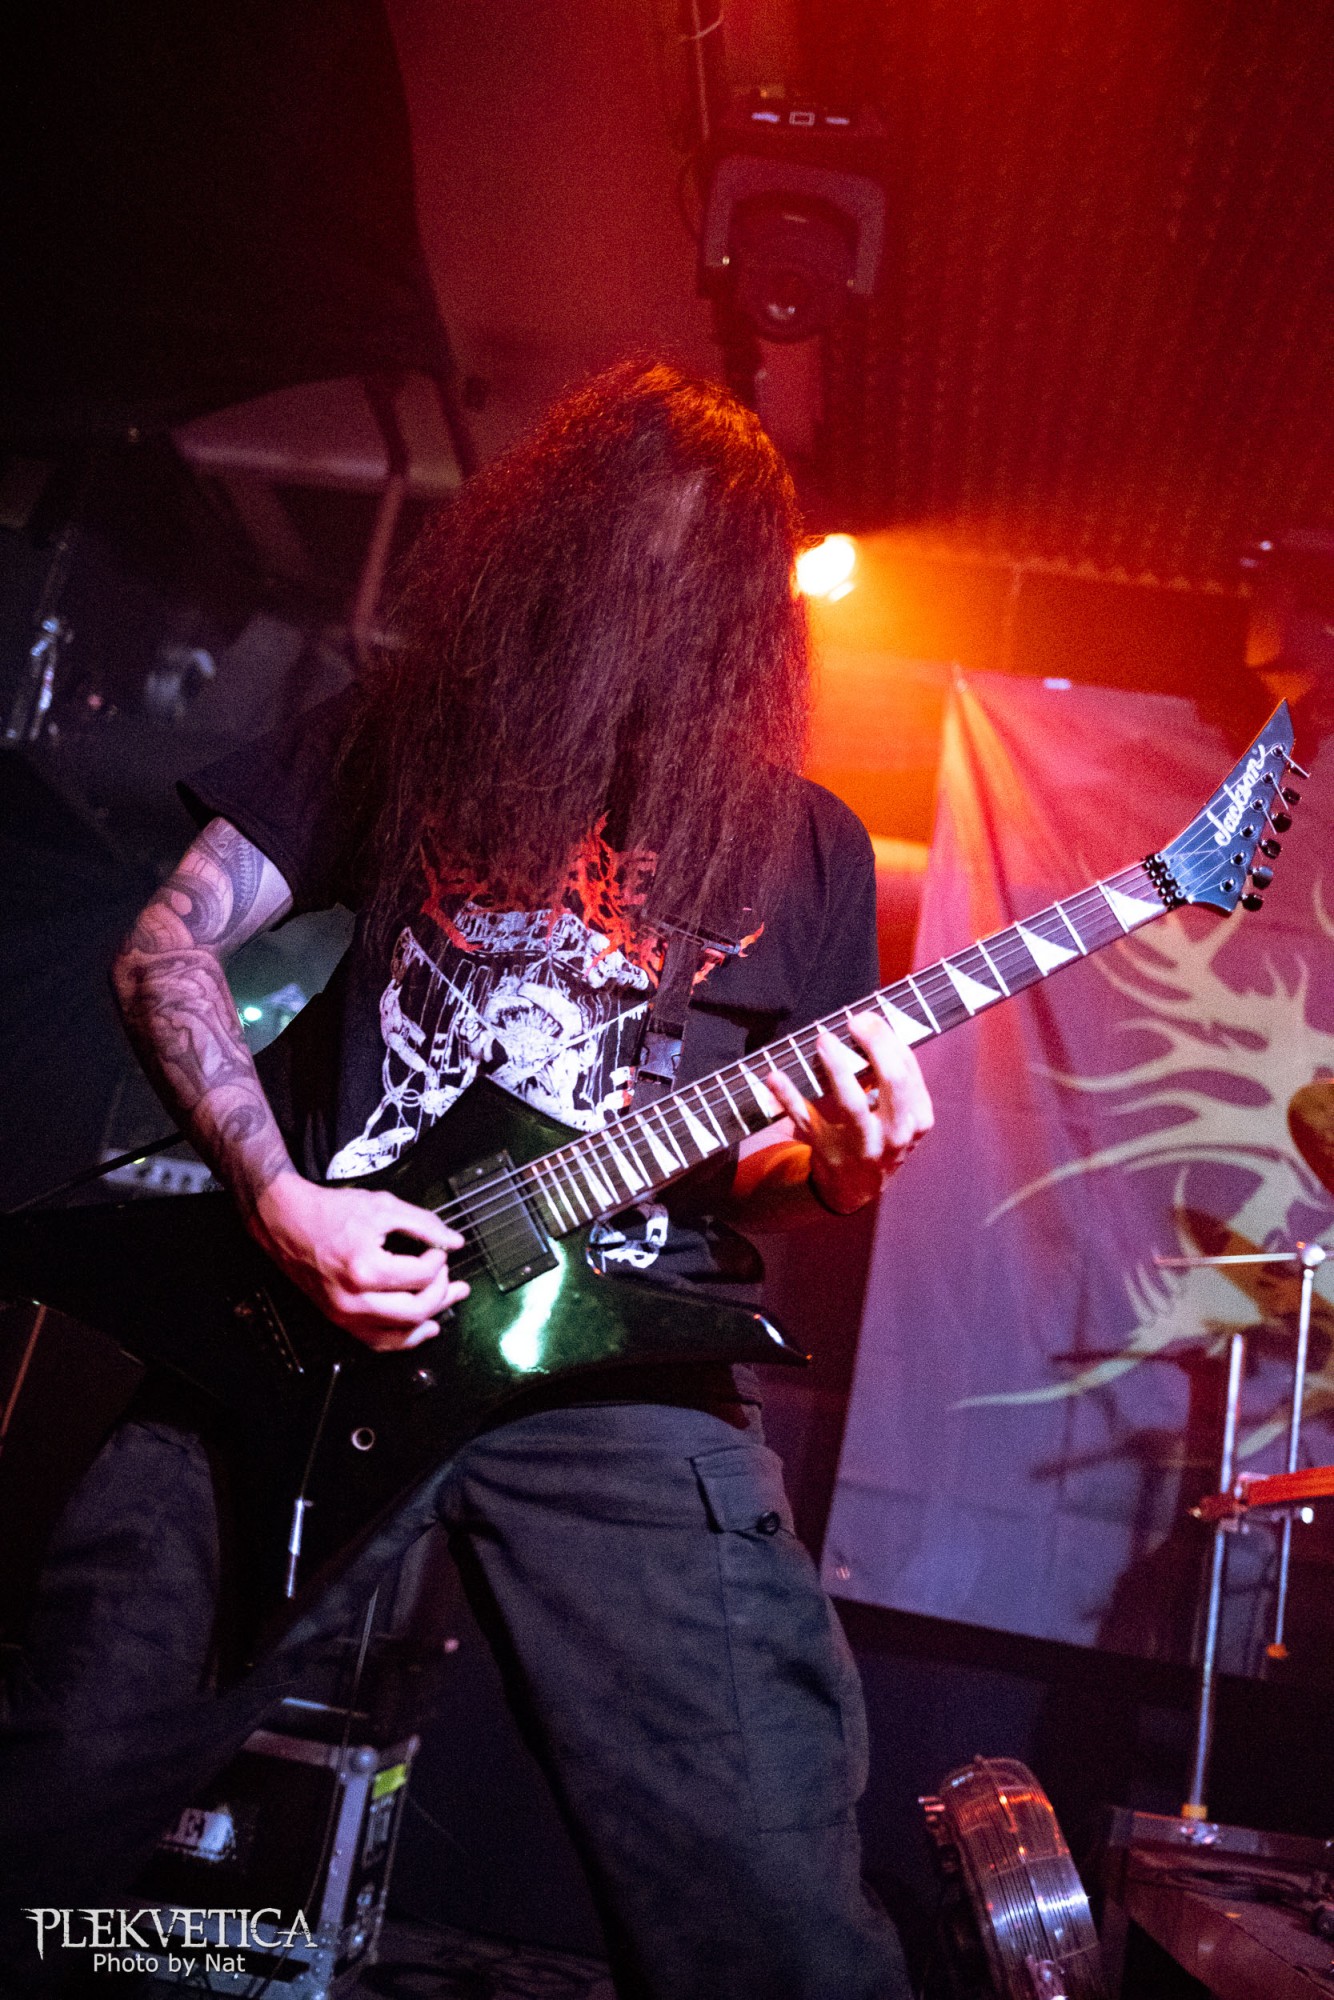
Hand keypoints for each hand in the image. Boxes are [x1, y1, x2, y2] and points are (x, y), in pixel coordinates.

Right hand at [251, 1172, 468, 1350]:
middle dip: (442, 1291)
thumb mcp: (382, 1206)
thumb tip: (454, 1242)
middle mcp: (353, 1299)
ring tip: (450, 1300)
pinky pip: (377, 1342)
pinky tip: (424, 1327)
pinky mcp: (338, 1319)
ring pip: (400, 1333)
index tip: (439, 1250)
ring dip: (431, 1317)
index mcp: (365, 1268)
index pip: (421, 1275)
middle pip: (416, 1310)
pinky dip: (404, 1338)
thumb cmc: (330, 1211)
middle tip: (448, 1274)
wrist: (286, 1221)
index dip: (439, 1261)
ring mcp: (344, 1314)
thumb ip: (424, 1224)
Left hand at [765, 1014, 933, 1214]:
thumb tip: (871, 1024)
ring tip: (823, 1040)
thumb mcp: (902, 1113)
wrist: (860, 1189)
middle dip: (875, 1046)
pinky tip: (774, 1076)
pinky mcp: (828, 1151)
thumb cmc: (881, 1136)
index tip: (867, 1018)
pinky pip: (807, 1120)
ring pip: (852, 1104)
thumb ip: (894, 1076)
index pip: (908, 1069)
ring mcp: (862, 1145)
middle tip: (854, 1022)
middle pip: (893, 1082)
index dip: (888, 1038)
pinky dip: (788, 1097)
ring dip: (837, 1068)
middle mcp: (895, 1133)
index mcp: (917, 1117)